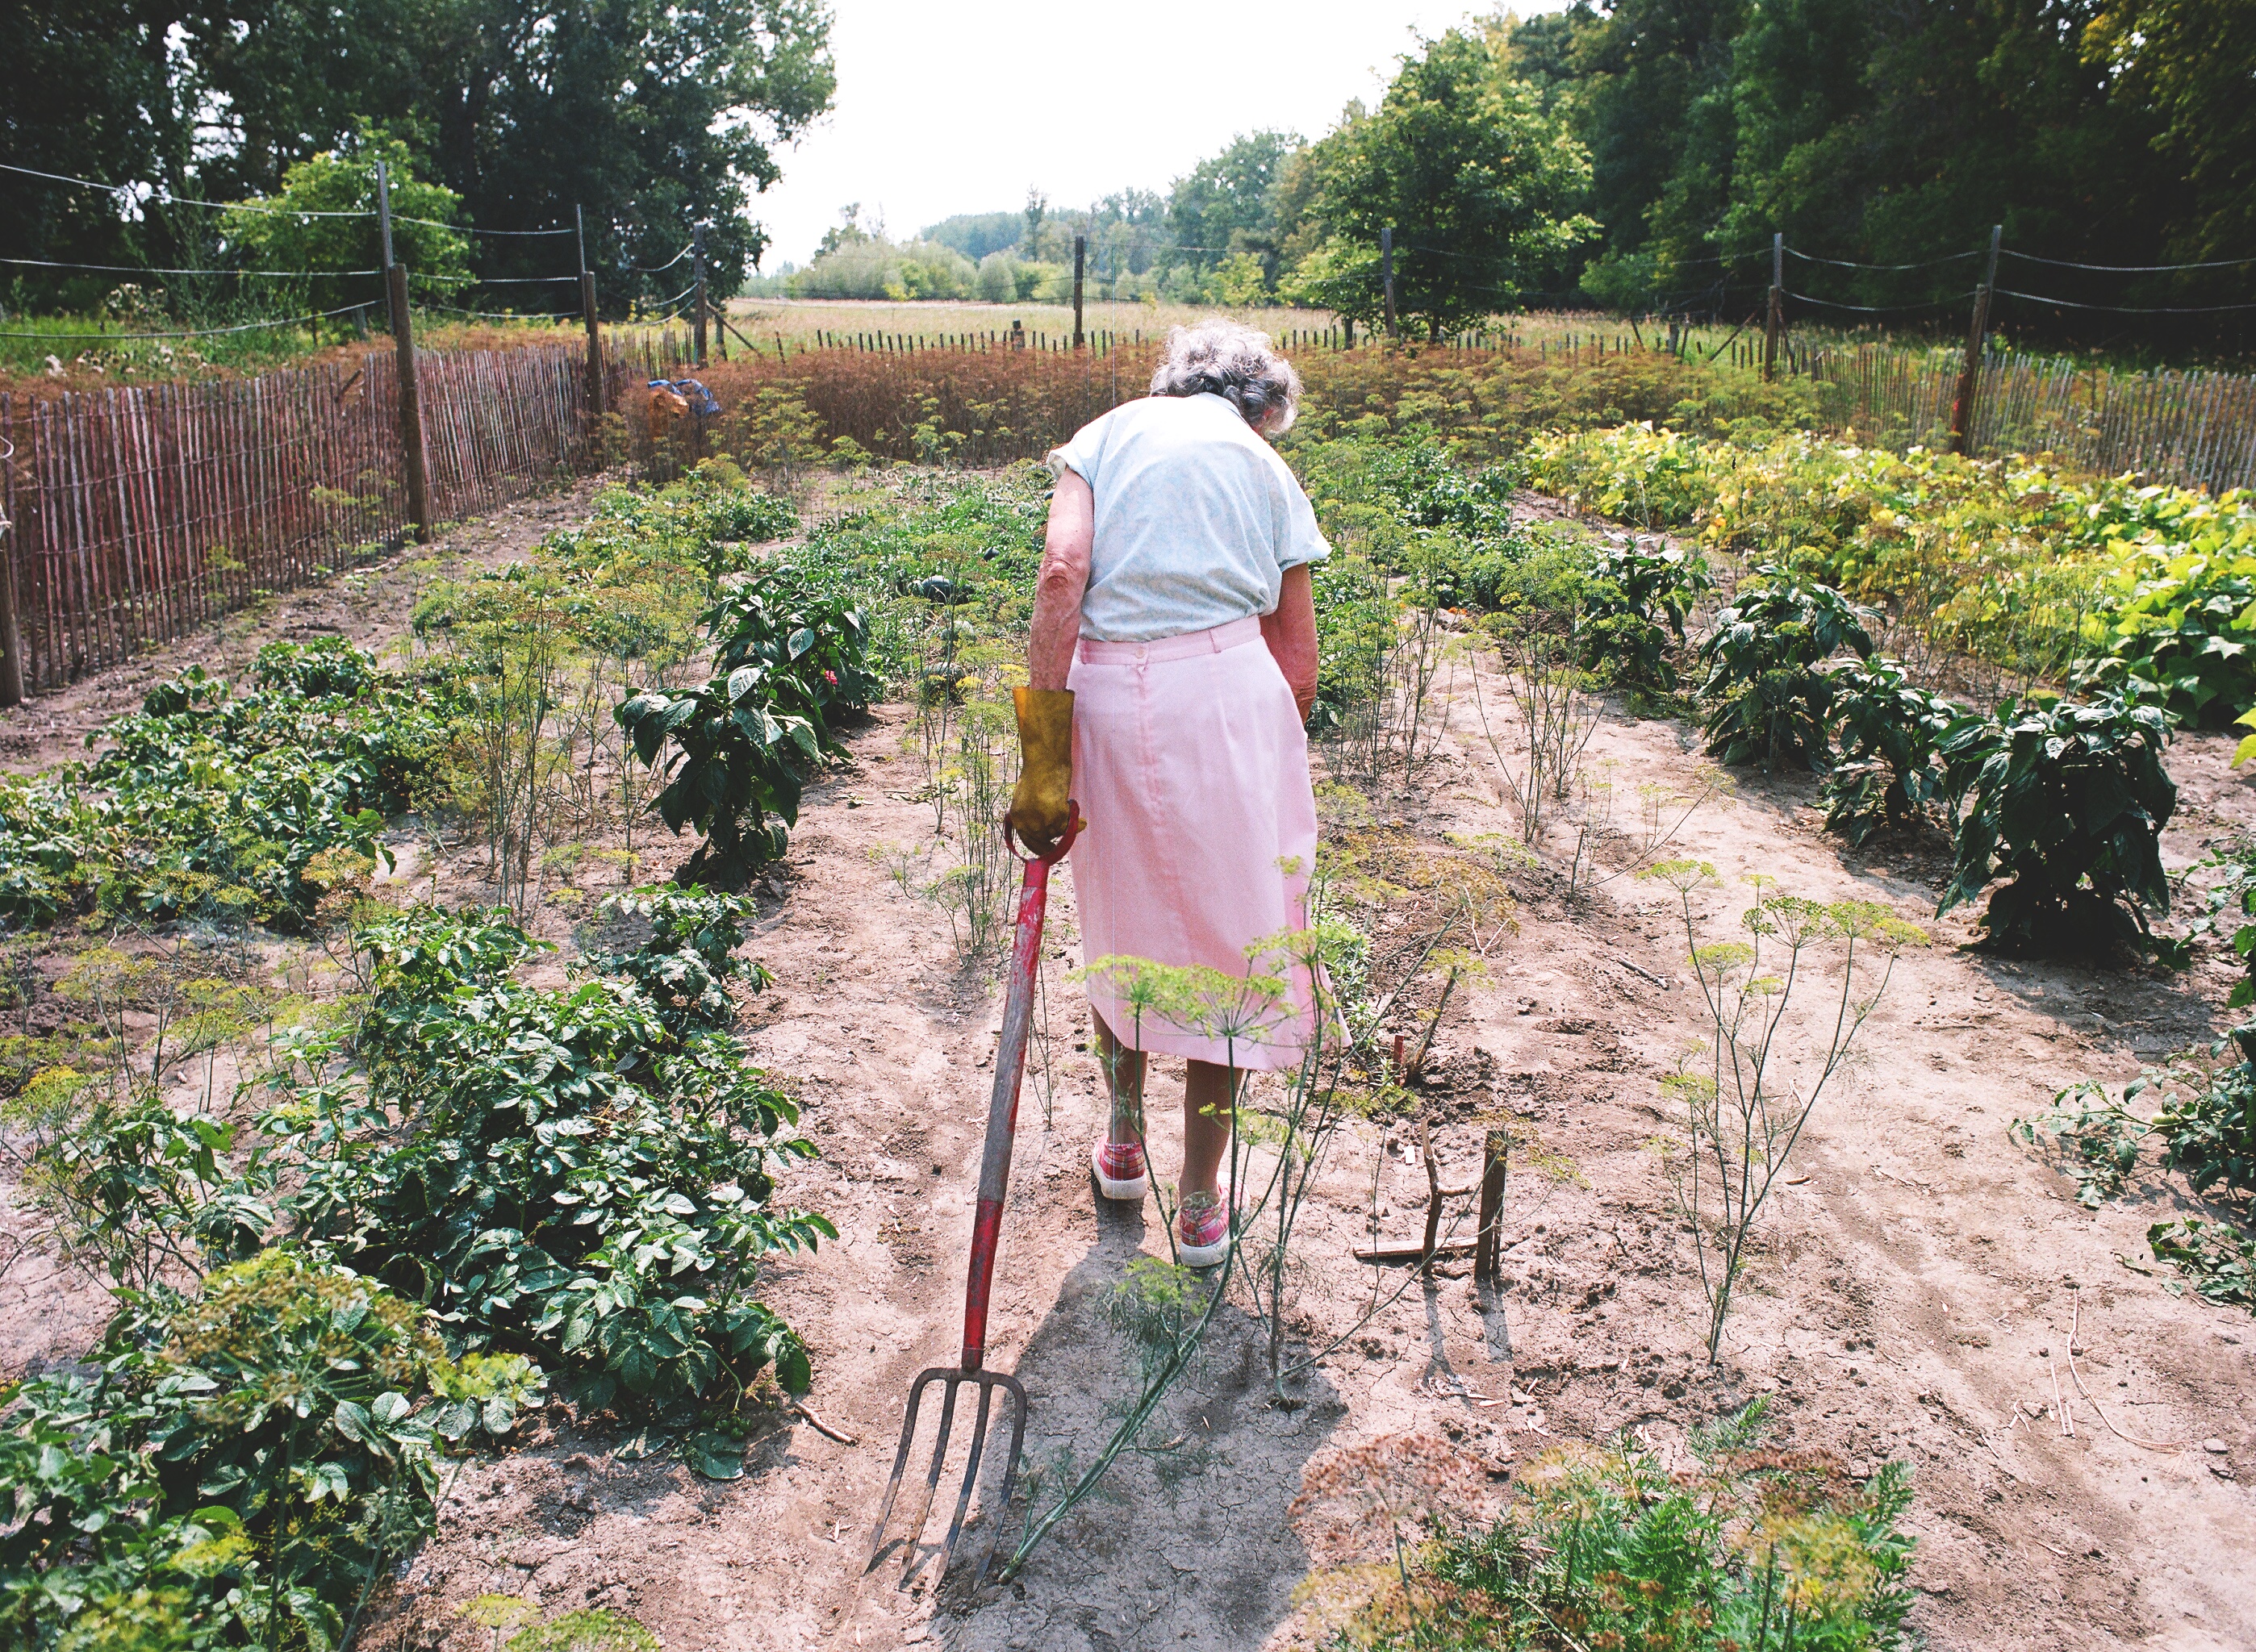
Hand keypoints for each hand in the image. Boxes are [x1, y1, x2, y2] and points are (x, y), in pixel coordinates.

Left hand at [1005, 687, 1074, 854]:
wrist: (1045, 761)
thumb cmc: (1038, 773)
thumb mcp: (1028, 798)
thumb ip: (1033, 815)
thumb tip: (1047, 833)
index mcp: (1017, 817)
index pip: (1028, 842)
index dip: (1041, 848)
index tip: (1052, 851)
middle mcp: (1027, 823)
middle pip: (1045, 842)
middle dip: (1057, 841)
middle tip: (1068, 837)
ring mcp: (1042, 822)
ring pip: (1059, 833)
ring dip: (1066, 822)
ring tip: (1066, 804)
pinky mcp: (1056, 817)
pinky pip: (1070, 826)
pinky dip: (1076, 820)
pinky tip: (1077, 810)